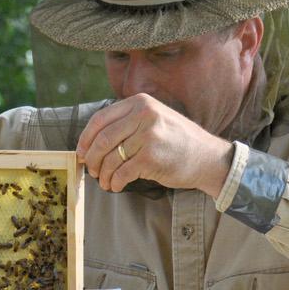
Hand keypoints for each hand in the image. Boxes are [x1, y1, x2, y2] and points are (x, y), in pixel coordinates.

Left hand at [76, 94, 234, 195]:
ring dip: (103, 174)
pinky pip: (122, 173)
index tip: (81, 152)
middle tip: (91, 170)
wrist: (207, 157)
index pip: (100, 119)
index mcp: (140, 103)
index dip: (85, 138)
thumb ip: (127, 123)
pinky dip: (115, 182)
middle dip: (92, 159)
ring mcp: (148, 136)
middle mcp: (143, 115)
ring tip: (105, 181)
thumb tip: (92, 142)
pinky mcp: (151, 158)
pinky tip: (116, 186)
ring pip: (110, 158)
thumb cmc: (177, 141)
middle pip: (102, 140)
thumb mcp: (154, 118)